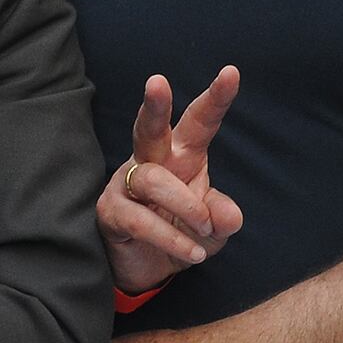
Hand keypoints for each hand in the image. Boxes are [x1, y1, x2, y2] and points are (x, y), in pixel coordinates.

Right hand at [97, 67, 244, 294]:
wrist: (146, 270)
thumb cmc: (181, 235)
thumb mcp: (212, 231)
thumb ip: (223, 219)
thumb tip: (228, 215)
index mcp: (181, 156)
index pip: (199, 123)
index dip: (215, 99)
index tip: (231, 72)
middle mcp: (152, 161)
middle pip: (149, 128)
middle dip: (155, 105)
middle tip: (157, 81)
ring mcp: (126, 184)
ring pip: (153, 179)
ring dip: (185, 205)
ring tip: (204, 229)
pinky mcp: (111, 211)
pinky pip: (140, 219)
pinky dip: (171, 237)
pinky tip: (191, 253)